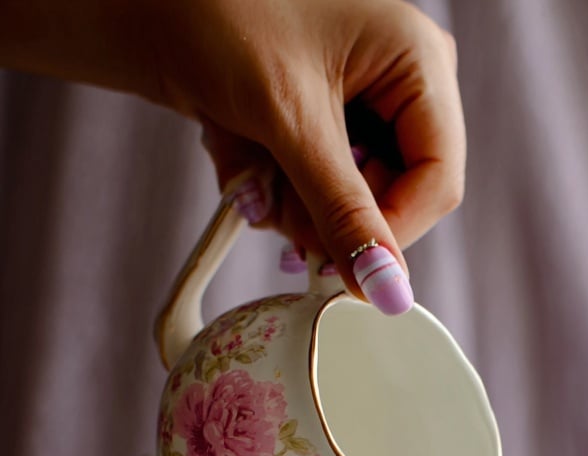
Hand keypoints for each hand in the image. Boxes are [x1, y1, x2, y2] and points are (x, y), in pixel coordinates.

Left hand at [2, 0, 465, 305]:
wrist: (145, 1)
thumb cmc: (219, 20)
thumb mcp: (289, 122)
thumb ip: (343, 212)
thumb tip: (390, 291)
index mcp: (419, 60)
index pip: (438, 181)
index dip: (391, 233)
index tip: (341, 266)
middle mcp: (405, 82)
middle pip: (398, 197)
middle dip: (330, 214)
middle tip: (274, 204)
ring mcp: (368, 105)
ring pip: (356, 204)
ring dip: (296, 205)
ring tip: (249, 169)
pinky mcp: (332, 126)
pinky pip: (325, 192)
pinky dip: (280, 190)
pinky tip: (246, 157)